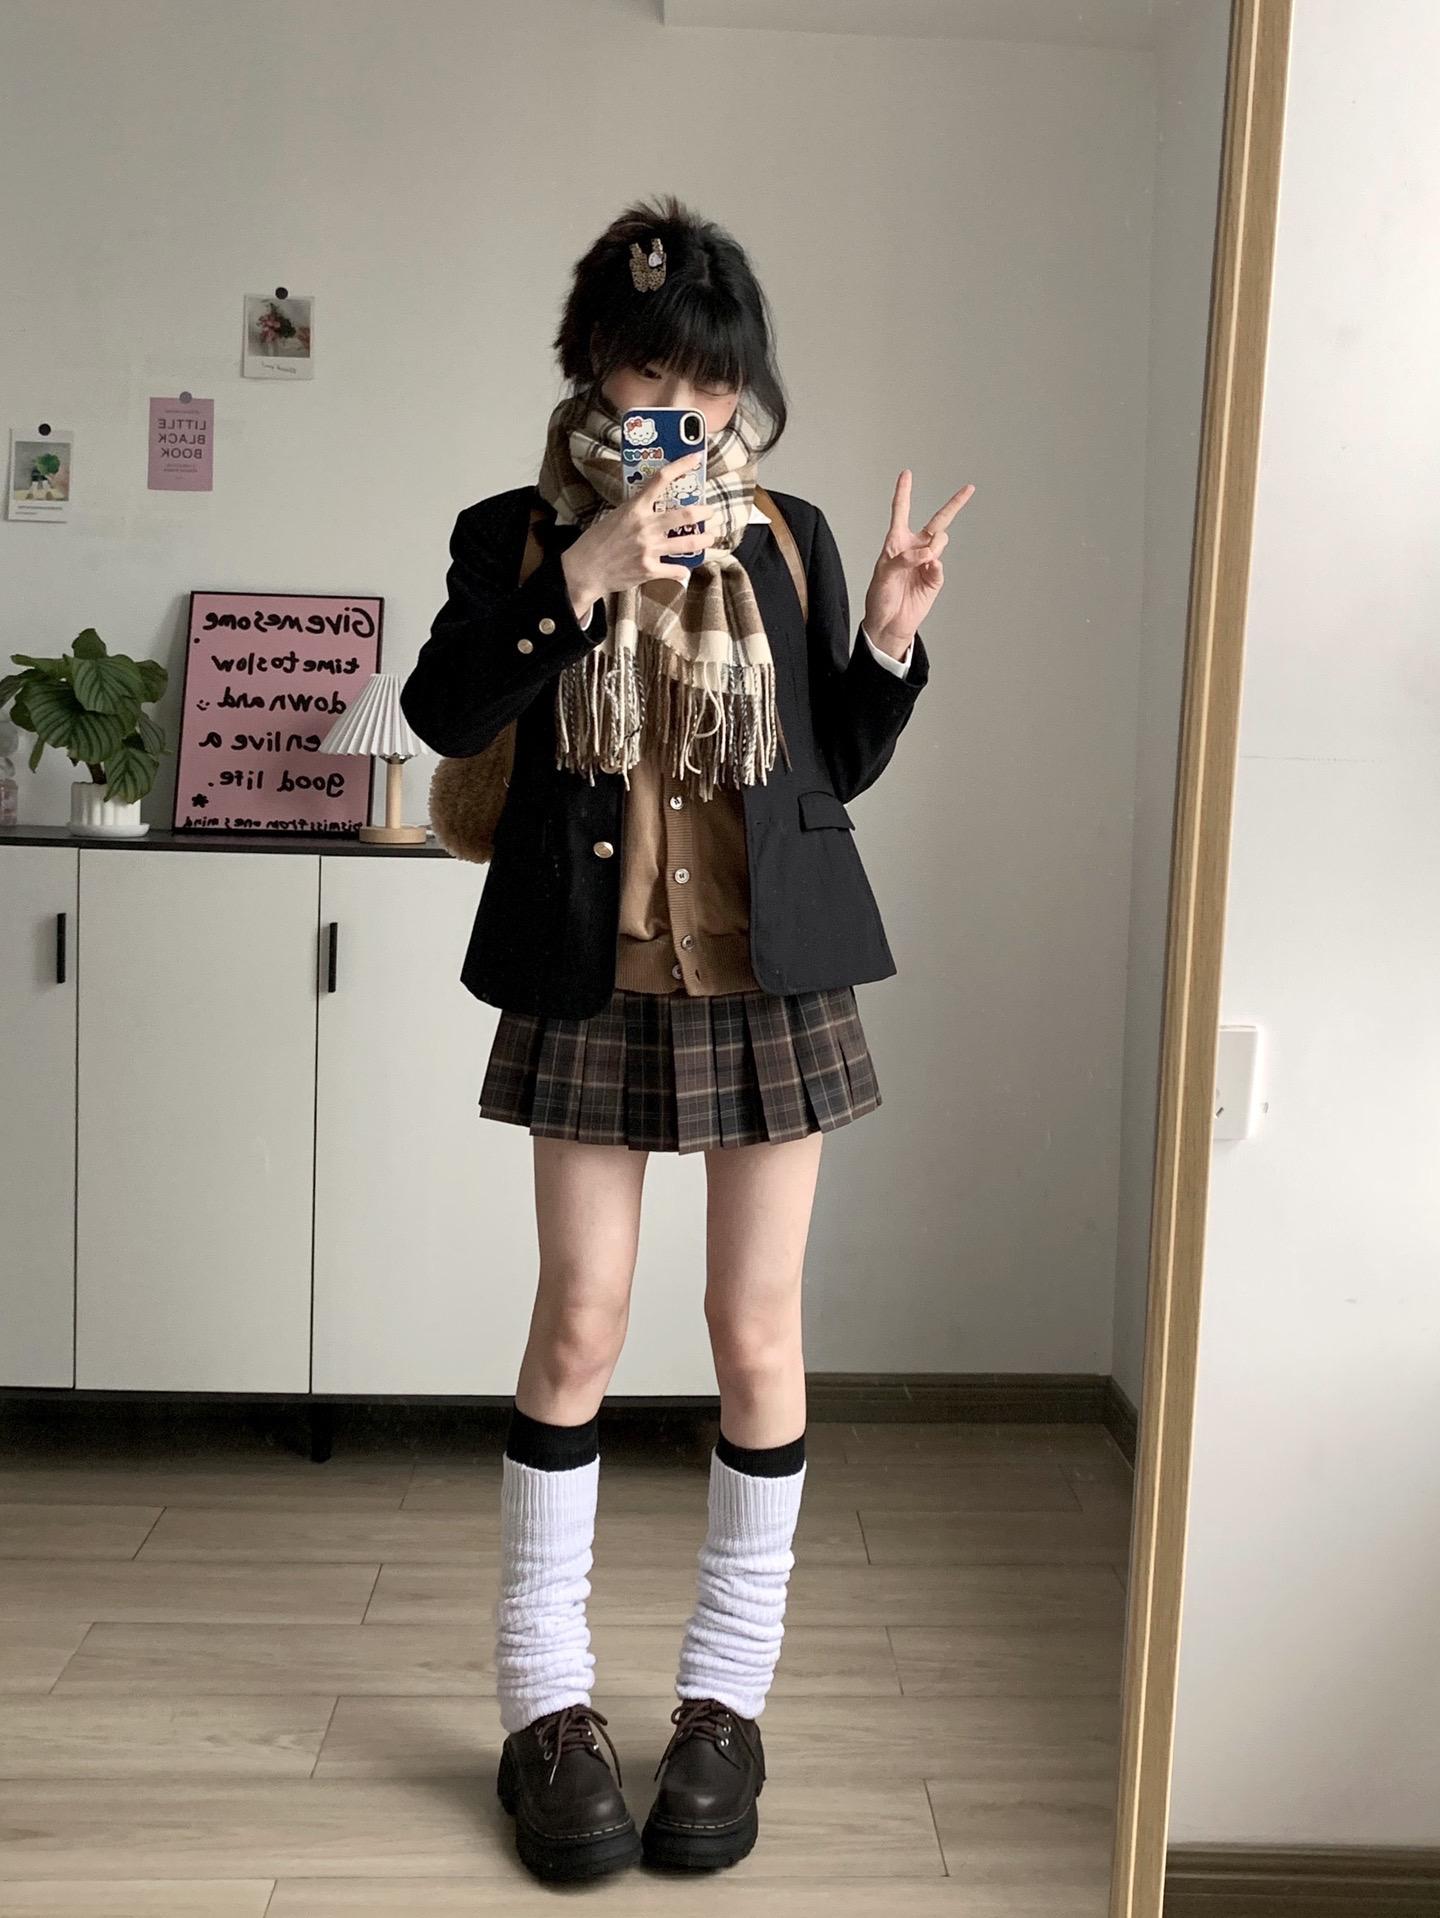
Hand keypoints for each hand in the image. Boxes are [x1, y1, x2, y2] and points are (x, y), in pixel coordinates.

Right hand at [560, 452, 708, 611]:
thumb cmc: (599, 540)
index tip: (696, 458)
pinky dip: (683, 569)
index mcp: (636, 508)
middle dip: (704, 512)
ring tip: (710, 538)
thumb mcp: (617, 515)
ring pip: (688, 542)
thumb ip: (638, 509)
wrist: (586, 568)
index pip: (661, 480)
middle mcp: (645, 526)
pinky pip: (677, 570)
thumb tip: (655, 502)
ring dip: (704, 539)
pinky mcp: (650, 569)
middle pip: (686, 514)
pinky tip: (683, 568)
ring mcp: (649, 548)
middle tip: (710, 512)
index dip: (682, 466)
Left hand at [863, 471, 974, 651]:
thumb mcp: (883, 575)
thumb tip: (928, 553)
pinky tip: (928, 571)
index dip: (904, 492)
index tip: (906, 473)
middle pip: (937, 521)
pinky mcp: (935, 577)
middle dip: (954, 504)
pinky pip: (940, 565)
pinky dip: (934, 566)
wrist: (889, 623)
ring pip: (940, 541)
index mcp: (896, 542)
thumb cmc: (880, 597)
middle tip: (969, 489)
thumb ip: (903, 559)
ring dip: (933, 546)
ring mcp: (927, 562)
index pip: (901, 511)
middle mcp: (914, 548)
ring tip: (922, 562)